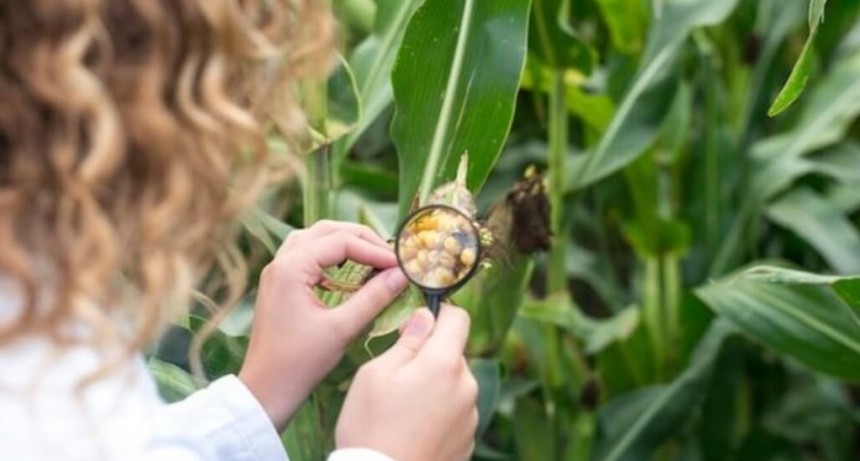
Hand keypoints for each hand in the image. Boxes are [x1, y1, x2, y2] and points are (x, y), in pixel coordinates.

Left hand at [239, 220, 407, 429]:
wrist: (266, 389)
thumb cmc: (300, 362)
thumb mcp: (342, 328)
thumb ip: (374, 297)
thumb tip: (401, 275)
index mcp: (291, 268)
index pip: (341, 242)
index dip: (374, 250)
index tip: (400, 265)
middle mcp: (281, 262)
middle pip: (326, 231)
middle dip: (361, 239)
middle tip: (389, 256)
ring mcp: (277, 272)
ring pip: (314, 238)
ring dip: (344, 243)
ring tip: (371, 257)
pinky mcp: (280, 284)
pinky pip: (306, 255)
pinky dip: (329, 256)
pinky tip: (347, 272)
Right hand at [335, 305, 478, 460]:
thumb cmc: (370, 427)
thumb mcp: (376, 374)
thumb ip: (407, 341)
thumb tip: (425, 317)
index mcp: (444, 364)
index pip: (459, 318)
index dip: (438, 315)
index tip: (416, 326)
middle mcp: (466, 386)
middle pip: (454, 353)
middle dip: (431, 355)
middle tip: (398, 375)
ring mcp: (470, 415)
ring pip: (455, 382)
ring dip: (436, 384)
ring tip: (404, 407)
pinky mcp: (468, 438)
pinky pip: (455, 410)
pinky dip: (439, 411)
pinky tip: (414, 426)